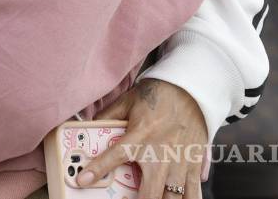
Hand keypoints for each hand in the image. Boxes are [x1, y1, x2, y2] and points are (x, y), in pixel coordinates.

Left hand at [78, 78, 208, 198]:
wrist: (190, 90)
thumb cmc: (156, 96)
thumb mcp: (127, 101)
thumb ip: (107, 116)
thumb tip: (88, 125)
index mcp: (140, 136)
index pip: (114, 156)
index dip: (97, 170)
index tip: (82, 180)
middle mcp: (160, 153)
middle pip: (151, 193)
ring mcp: (180, 162)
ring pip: (174, 198)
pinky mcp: (195, 165)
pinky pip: (194, 192)